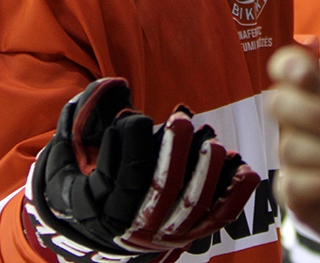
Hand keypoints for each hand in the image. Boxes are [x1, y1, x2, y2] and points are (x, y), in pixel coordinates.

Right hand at [23, 78, 260, 261]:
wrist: (104, 228)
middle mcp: (135, 226)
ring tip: (212, 143)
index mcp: (102, 205)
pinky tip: (246, 170)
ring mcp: (166, 233)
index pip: (119, 176)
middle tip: (182, 120)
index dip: (129, 146)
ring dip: (206, 172)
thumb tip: (114, 85)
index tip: (134, 119)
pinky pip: (218, 217)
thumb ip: (88, 115)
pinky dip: (235, 195)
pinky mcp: (192, 233)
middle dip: (174, 153)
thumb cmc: (90, 175)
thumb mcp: (73, 150)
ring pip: (192, 206)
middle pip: (160, 190)